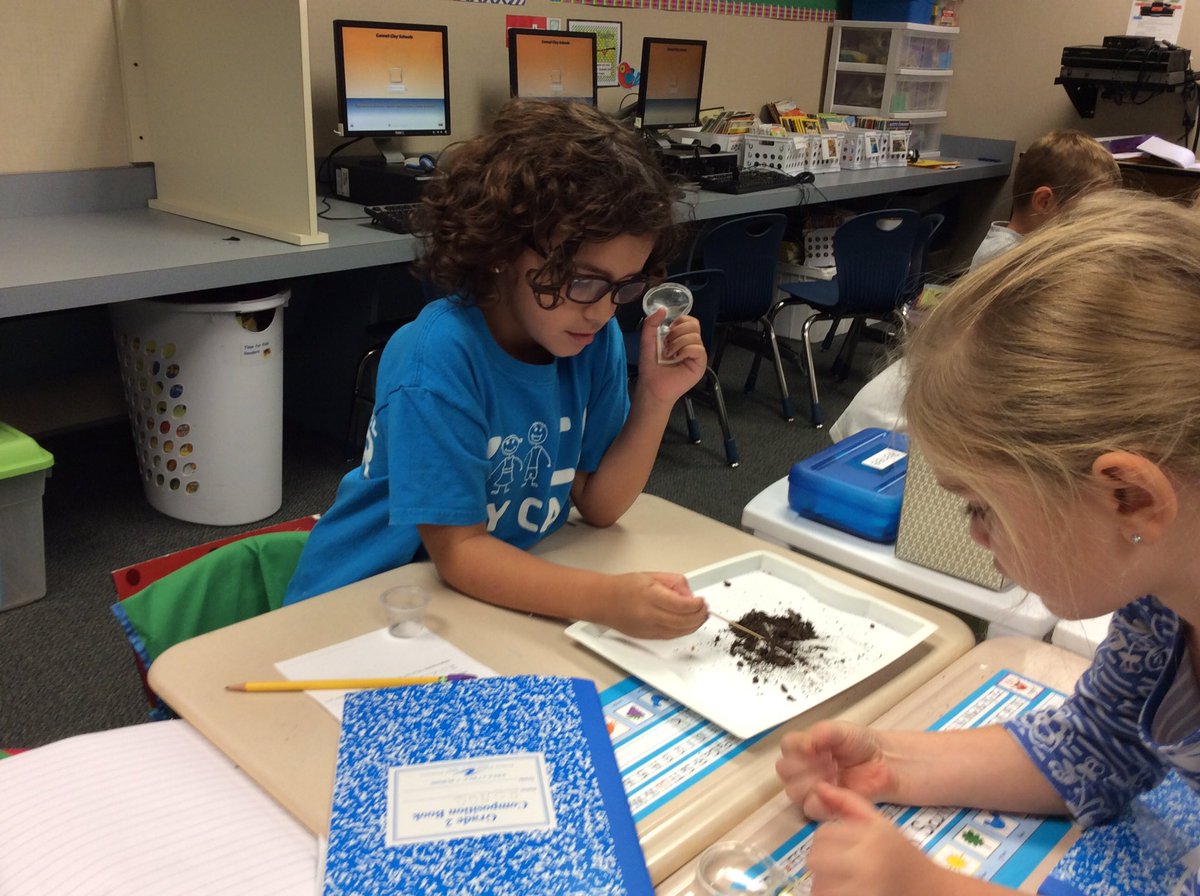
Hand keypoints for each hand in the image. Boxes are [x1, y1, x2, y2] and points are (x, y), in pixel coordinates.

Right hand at [600, 571, 707, 638]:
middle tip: (705, 609)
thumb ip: (674, 583)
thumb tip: (689, 595)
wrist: (603, 601)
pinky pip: (671, 636)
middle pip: (684, 622)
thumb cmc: (625, 587)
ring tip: (699, 616)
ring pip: (680, 632)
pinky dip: (683, 631)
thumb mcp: (652, 576)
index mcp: (651, 596)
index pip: (682, 605)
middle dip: (699, 616)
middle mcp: (650, 615)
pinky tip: (687, 624)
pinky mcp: (648, 637)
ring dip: (694, 625)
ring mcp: (649, 628)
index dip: (697, 605)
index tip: (702, 601)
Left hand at [636, 308, 704, 402]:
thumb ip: (651, 323)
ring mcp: (696, 354)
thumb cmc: (651, 365)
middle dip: (677, 331)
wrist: (652, 385)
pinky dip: (685, 350)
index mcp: (681, 337)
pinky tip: (676, 358)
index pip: (690, 320)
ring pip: (695, 336)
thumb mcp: (647, 340)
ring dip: (678, 343)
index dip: (680, 321)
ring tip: (669, 354)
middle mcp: (691, 344)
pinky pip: (698, 349)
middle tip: (667, 344)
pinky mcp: (700, 364)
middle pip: (694, 325)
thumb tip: (662, 309)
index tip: (668, 330)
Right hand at [777, 721, 894, 819]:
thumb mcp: (841, 730)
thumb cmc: (861, 744)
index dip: (799, 747)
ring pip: (793, 791)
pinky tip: (835, 788)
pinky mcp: (822, 804)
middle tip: (827, 760)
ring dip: (813, 783)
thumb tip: (805, 743)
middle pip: (785, 770)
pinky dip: (822, 799)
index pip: (786, 746)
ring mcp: (811, 786)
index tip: (815, 747)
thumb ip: (822, 732)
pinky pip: (810, 807)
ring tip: (833, 773)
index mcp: (803, 745)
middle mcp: (802, 766)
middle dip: (805, 766)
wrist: (881, 763)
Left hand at [807, 783, 949, 895]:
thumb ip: (849, 802)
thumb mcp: (880, 823)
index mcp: (870, 836)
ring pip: (820, 885)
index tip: (839, 847)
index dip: (826, 841)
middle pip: (816, 859)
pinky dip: (831, 895)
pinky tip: (845, 889)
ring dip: (824, 882)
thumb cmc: (904, 855)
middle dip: (822, 862)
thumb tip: (819, 786)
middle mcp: (866, 862)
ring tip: (842, 880)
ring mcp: (864, 888)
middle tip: (836, 866)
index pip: (823, 834)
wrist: (933, 890)